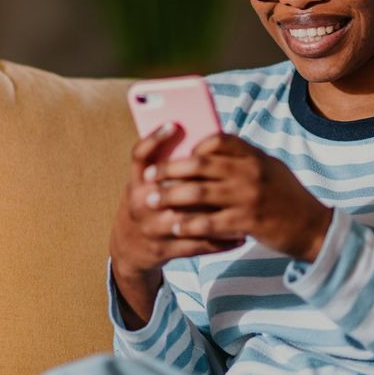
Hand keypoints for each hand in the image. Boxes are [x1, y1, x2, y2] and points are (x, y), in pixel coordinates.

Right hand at [108, 123, 246, 327]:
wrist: (128, 248)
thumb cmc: (146, 205)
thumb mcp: (145, 185)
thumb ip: (164, 167)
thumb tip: (199, 144)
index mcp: (136, 183)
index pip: (139, 155)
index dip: (154, 139)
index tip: (174, 124)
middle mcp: (141, 204)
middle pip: (172, 187)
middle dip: (201, 181)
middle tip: (230, 174)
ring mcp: (152, 229)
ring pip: (191, 219)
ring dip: (220, 214)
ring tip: (245, 207)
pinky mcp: (164, 250)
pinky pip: (198, 245)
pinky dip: (221, 241)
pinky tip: (241, 236)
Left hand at [143, 133, 332, 263]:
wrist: (314, 228)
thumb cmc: (286, 197)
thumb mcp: (270, 168)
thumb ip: (243, 159)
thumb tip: (205, 151)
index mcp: (255, 156)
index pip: (219, 139)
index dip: (194, 146)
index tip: (178, 154)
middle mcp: (250, 172)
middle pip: (199, 164)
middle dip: (169, 170)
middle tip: (148, 177)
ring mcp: (248, 197)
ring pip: (198, 193)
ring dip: (170, 196)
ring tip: (151, 201)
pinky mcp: (247, 222)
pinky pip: (209, 222)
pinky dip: (188, 223)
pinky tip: (174, 226)